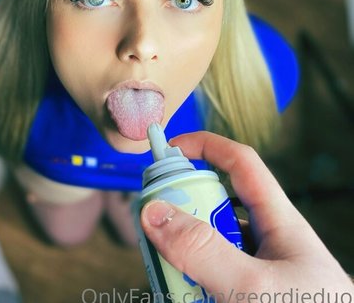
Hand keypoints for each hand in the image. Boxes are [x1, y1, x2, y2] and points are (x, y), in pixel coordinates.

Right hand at [140, 131, 352, 298]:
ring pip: (209, 251)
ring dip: (184, 262)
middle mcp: (267, 244)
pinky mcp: (247, 296)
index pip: (240, 163)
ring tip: (170, 285)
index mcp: (279, 222)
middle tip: (156, 237)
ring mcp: (257, 273)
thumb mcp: (255, 287)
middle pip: (215, 210)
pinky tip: (183, 298)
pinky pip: (212, 283)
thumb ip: (205, 252)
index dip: (205, 147)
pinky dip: (193, 288)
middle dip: (184, 218)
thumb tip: (154, 212)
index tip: (167, 151)